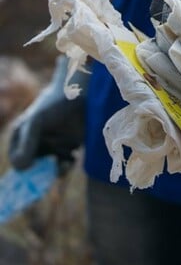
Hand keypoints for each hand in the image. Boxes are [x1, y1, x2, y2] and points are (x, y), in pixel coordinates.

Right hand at [8, 55, 89, 171]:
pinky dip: (66, 166)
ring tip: (65, 156)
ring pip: (48, 169)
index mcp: (20, 136)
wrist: (79, 95)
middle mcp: (33, 144)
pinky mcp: (66, 148)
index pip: (17, 161)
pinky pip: (62, 166)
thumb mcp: (36, 122)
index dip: (25, 167)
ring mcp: (49, 147)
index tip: (38, 165)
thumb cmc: (54, 105)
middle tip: (54, 164)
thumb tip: (21, 168)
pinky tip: (71, 158)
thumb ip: (27, 144)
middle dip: (44, 170)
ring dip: (56, 167)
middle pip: (34, 169)